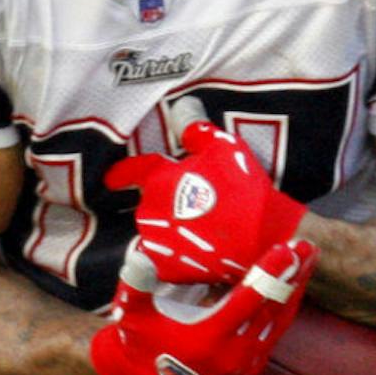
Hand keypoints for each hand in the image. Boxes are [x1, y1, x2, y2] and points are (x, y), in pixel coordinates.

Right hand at [90, 238, 318, 374]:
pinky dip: (286, 307)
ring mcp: (243, 364)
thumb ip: (137, 282)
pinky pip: (274, 333)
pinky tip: (294, 286)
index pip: (247, 300)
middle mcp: (231, 355)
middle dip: (291, 276)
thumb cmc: (139, 334)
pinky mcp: (249, 368)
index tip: (286, 249)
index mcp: (207, 338)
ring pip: (278, 322)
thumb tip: (141, 255)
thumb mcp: (133, 310)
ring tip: (307, 260)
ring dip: (294, 289)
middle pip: (272, 309)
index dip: (268, 273)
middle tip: (307, 247)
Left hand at [105, 121, 306, 283]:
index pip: (130, 172)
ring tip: (198, 230)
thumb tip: (180, 105)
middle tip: (193, 206)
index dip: (121, 174)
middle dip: (163, 204)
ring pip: (154, 232)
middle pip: (147, 204)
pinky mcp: (168, 269)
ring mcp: (156, 243)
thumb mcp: (223, 148)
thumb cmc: (242, 188)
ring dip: (167, 230)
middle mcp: (149, 211)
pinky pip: (161, 261)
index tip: (111, 178)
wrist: (264, 237)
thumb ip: (194, 128)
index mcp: (157, 180)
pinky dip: (173, 257)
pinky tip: (195, 252)